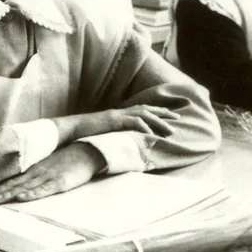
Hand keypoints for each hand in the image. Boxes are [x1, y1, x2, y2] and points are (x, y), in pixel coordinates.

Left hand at [0, 143, 106, 203]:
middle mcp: (36, 173)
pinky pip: (44, 189)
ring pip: (24, 187)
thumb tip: (18, 182)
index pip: (10, 180)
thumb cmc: (66, 159)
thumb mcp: (46, 164)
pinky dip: (32, 194)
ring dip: (8, 194)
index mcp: (32, 169)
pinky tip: (22, 197)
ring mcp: (47, 177)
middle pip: (12, 184)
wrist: (86, 150)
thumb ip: (33, 172)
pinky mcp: (60, 182)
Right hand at [56, 105, 180, 143]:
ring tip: (170, 131)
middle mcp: (122, 112)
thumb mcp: (107, 133)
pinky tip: (152, 135)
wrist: (72, 129)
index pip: (144, 110)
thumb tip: (130, 142)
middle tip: (179, 118)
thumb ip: (118, 134)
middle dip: (164, 113)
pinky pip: (132, 123)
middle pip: (148, 109)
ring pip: (144, 115)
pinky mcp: (114, 121)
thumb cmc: (88, 133)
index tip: (173, 115)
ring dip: (159, 122)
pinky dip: (144, 128)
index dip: (159, 111)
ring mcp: (118, 115)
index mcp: (121, 114)